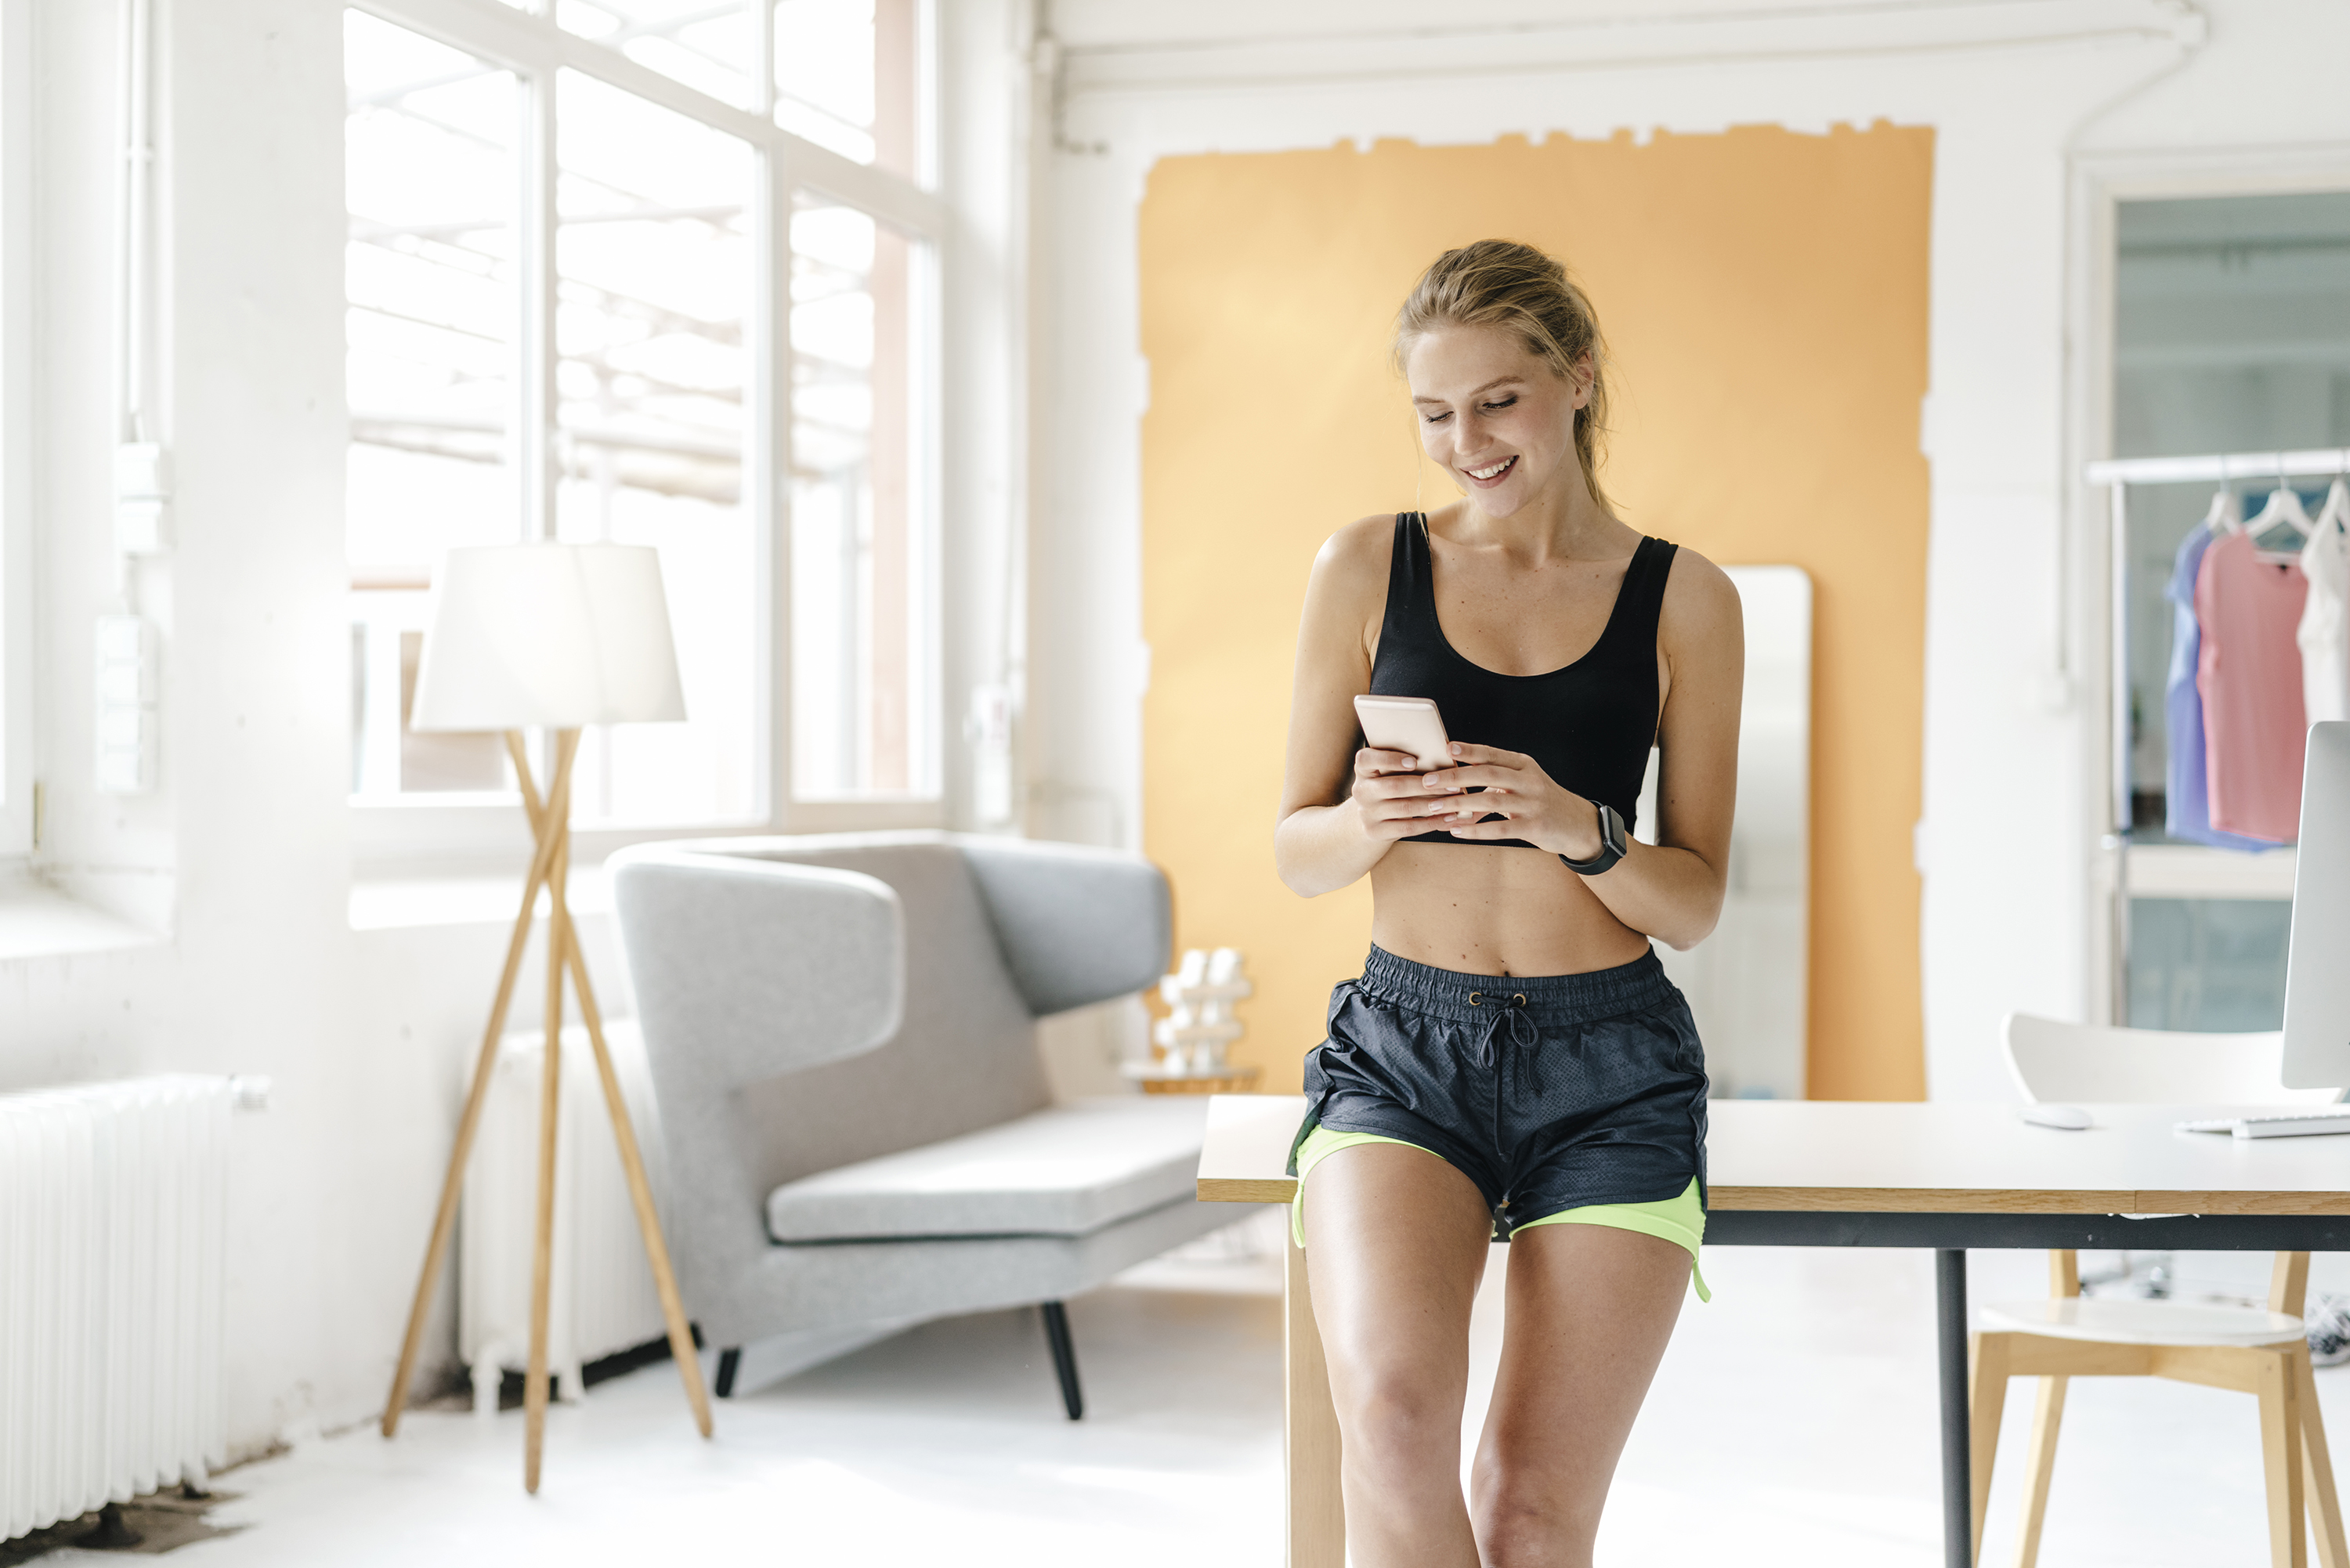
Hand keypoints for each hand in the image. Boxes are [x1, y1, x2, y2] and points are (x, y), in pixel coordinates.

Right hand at [1348, 747, 1478, 841]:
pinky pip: (1406, 828)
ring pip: (1404, 808)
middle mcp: (1361, 791)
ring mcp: (1366, 813)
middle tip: (1453, 785)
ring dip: (1432, 805)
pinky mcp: (1374, 831)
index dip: (1389, 760)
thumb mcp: (1388, 771)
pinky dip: (1430, 823)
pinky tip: (1446, 818)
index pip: (1366, 759)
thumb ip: (1405, 762)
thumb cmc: (1390, 785)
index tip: (1414, 761)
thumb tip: (1444, 753)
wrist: (1371, 816)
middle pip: (1394, 786)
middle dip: (1426, 786)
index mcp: (1363, 770)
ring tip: (1454, 802)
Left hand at [1417, 742, 1604, 859]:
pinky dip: (1476, 830)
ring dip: (1459, 805)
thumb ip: (1493, 785)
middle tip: (1428, 781)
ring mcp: (1533, 803)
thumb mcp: (1523, 785)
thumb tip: (1454, 790)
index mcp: (1524, 765)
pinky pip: (1500, 828)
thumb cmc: (1542, 802)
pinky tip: (1456, 831)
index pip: (1493, 754)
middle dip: (1454, 777)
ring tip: (1435, 808)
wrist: (1578, 825)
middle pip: (1487, 773)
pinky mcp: (1535, 827)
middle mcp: (1529, 780)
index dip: (1469, 750)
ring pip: (1490, 800)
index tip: (1446, 749)